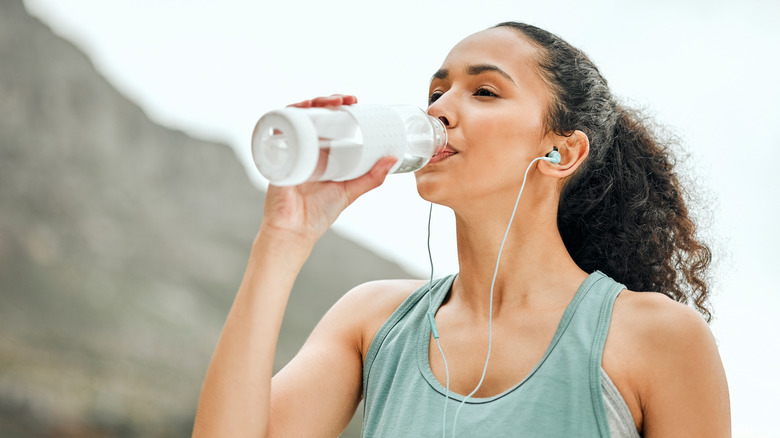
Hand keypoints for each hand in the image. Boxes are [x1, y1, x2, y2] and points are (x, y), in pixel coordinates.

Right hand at [261, 94, 393, 241]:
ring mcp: (290, 150)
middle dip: (327, 100)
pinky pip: (276, 130)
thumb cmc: (318, 213)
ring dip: (309, 104)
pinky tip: (298, 111)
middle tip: (346, 99)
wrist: (295, 230)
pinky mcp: (276, 156)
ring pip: (295, 117)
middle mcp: (305, 148)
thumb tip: (392, 159)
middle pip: (312, 114)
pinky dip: (285, 116)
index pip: (327, 121)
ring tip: (326, 103)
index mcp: (321, 153)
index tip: (354, 100)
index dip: (338, 107)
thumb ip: (372, 177)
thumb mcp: (350, 190)